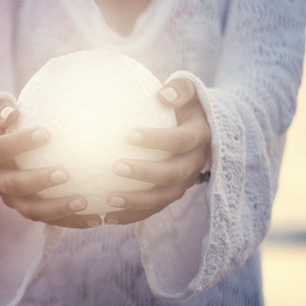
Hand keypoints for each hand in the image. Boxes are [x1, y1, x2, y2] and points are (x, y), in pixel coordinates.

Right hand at [0, 98, 101, 227]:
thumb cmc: (10, 124)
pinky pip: (52, 221)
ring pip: (32, 210)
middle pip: (15, 185)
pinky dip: (73, 222)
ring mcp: (12, 201)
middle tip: (65, 173)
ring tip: (84, 202)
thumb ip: (2, 109)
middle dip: (39, 181)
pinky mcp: (30, 212)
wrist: (7, 151)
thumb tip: (12, 112)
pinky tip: (97, 219)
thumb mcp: (1, 112)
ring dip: (58, 208)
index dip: (19, 143)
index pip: (0, 150)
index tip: (46, 133)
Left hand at [103, 78, 210, 224]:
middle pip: (173, 174)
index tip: (129, 134)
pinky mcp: (172, 195)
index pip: (181, 140)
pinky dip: (131, 216)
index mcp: (200, 136)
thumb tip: (163, 95)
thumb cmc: (183, 104)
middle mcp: (196, 163)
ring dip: (137, 201)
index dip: (158, 139)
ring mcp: (185, 183)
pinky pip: (153, 209)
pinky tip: (105, 217)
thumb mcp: (187, 90)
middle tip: (115, 167)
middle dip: (145, 173)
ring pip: (163, 198)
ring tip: (108, 200)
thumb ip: (179, 89)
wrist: (200, 128)